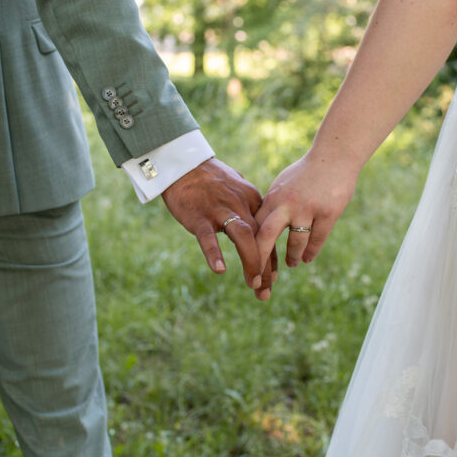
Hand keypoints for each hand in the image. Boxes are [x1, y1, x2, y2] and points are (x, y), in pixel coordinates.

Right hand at [161, 157, 276, 299]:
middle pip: (261, 238)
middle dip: (266, 268)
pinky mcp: (199, 216)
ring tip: (254, 284)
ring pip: (243, 237)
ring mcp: (220, 210)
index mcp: (252, 201)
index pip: (268, 234)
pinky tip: (220, 270)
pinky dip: (215, 253)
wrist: (183, 163)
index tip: (272, 278)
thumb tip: (255, 224)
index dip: (271, 258)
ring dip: (252, 262)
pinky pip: (208, 237)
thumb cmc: (209, 179)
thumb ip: (247, 206)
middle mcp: (241, 205)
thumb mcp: (236, 189)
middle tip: (265, 292)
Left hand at [255, 151, 357, 267]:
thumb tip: (257, 226)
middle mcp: (286, 204)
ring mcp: (307, 209)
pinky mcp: (328, 212)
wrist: (333, 156)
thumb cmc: (305, 173)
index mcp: (272, 198)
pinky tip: (307, 259)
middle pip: (265, 237)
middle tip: (256, 282)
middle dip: (258, 262)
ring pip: (295, 243)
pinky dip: (311, 252)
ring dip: (292, 257)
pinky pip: (317, 239)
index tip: (245, 265)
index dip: (247, 249)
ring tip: (292, 264)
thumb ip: (271, 206)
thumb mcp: (282, 186)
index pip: (253, 228)